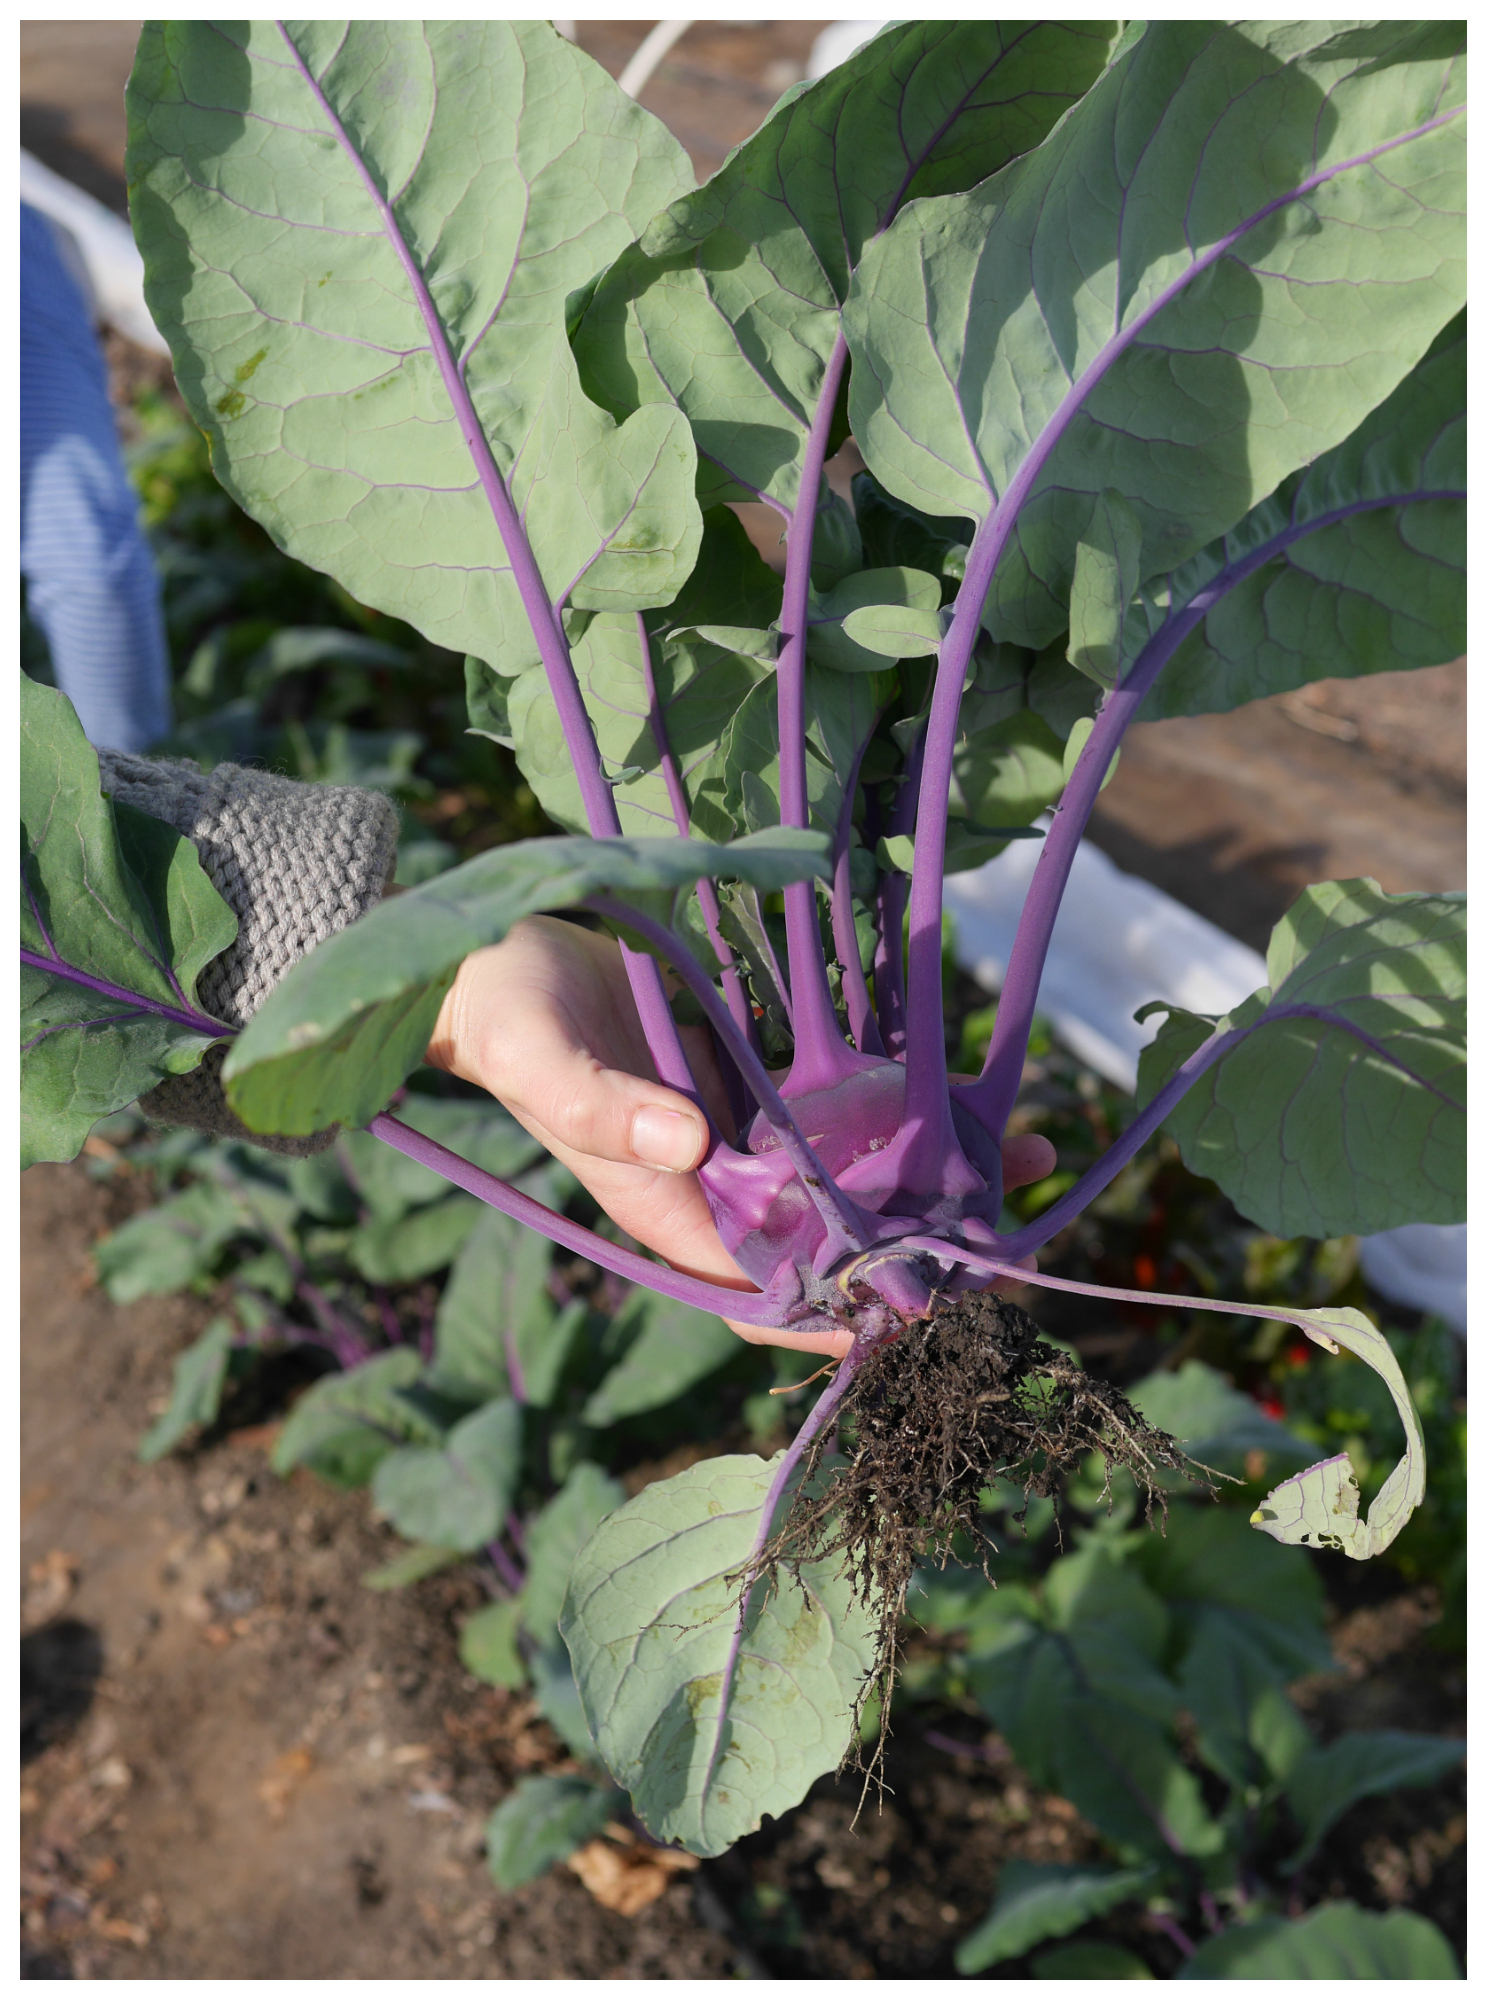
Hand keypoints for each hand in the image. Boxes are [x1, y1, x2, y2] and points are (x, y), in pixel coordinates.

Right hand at [427, 917, 1054, 1356]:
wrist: (487, 959)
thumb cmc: (504, 1019)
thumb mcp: (539, 1058)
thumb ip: (600, 1107)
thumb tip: (691, 1145)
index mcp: (664, 1209)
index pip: (760, 1289)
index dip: (836, 1312)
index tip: (919, 1315)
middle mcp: (711, 1187)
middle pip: (823, 1245)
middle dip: (913, 1253)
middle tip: (1009, 1246)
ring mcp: (737, 1137)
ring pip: (845, 1179)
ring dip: (927, 1178)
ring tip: (1025, 1158)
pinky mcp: (752, 1085)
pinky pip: (835, 1110)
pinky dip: (895, 1108)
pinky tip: (967, 1090)